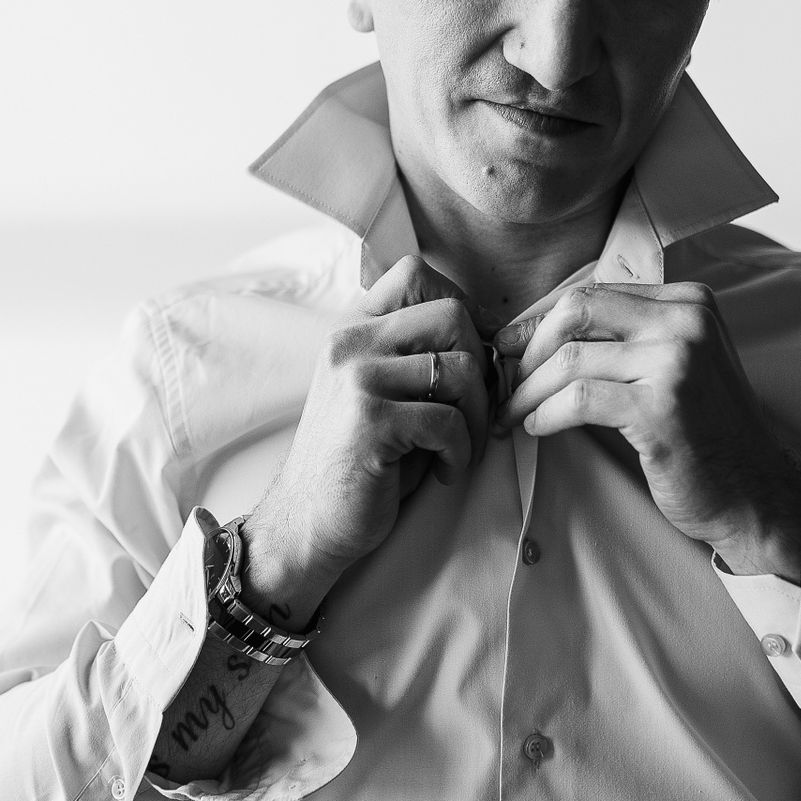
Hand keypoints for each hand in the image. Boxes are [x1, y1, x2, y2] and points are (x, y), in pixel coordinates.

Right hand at [243, 256, 494, 624]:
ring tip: (458, 448)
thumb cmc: (359, 464)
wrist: (306, 524)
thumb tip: (494, 342)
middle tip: (473, 412)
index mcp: (352, 331)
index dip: (460, 311)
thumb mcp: (381, 396)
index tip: (466, 361)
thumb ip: (418, 360)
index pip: (415, 275)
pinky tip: (443, 472)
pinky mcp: (371, 421)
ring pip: (461, 368)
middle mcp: (350, 345)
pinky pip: (449, 420)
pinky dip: (460, 451)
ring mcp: (357, 379)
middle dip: (481, 366)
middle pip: (452, 315)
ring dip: (477, 416)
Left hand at [494, 281, 800, 579]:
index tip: (510, 351)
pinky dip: (544, 414)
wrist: (754, 496)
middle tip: (508, 383)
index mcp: (690, 301)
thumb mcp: (674, 366)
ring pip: (569, 359)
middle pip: (577, 312)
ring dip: (528, 391)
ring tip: (514, 414)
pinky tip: (536, 429)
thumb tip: (534, 332)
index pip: (594, 294)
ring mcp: (678, 361)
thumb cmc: (703, 436)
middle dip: (529, 349)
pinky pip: (576, 399)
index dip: (541, 323)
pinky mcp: (661, 407)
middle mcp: (687, 320)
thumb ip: (625, 339)